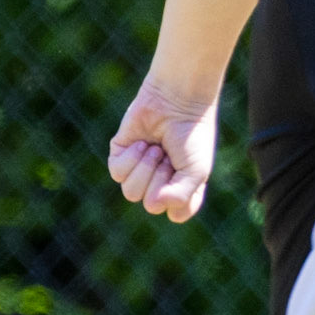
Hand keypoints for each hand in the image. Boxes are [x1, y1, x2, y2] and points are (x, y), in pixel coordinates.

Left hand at [108, 79, 218, 222]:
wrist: (177, 100)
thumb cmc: (192, 135)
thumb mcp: (196, 171)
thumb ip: (180, 196)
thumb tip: (152, 204)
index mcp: (181, 190)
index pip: (176, 214)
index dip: (181, 199)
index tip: (190, 174)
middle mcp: (159, 184)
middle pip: (150, 204)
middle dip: (161, 177)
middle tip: (170, 155)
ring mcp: (139, 171)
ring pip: (131, 192)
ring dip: (146, 168)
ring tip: (156, 148)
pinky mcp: (120, 155)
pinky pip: (117, 173)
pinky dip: (131, 158)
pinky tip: (142, 143)